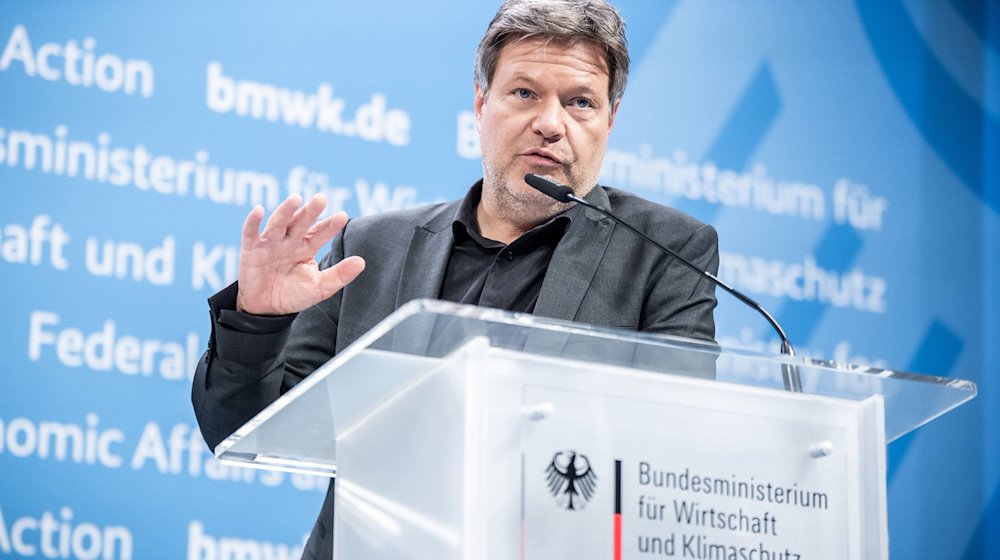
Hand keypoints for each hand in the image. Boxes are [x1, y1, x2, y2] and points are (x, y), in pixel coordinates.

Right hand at [236, 193, 365, 314]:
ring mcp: (270, 244)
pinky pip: (250, 233)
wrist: (266, 310)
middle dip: (310, 211)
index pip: (320, 233)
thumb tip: (362, 262)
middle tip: (321, 198)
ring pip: (279, 223)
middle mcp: (289, 241)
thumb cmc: (293, 295)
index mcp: (306, 248)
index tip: (342, 217)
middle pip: (301, 223)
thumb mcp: (320, 287)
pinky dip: (252, 221)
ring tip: (295, 199)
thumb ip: (340, 275)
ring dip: (286, 210)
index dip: (329, 225)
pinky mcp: (251, 250)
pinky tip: (258, 210)